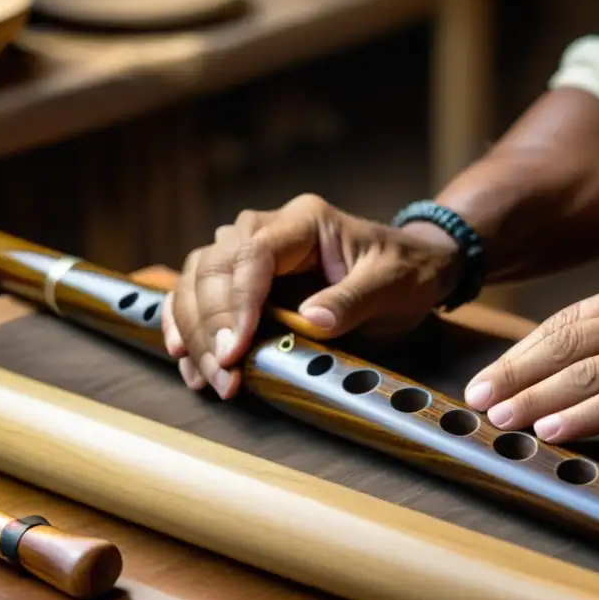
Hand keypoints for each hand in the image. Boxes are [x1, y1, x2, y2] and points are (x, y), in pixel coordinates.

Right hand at [162, 194, 460, 398]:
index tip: (236, 349)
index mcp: (305, 222)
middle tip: (223, 375)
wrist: (413, 268)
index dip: (238, 302)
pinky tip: (185, 358)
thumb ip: (354, 299)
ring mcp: (250, 251)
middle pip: (214, 267)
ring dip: (193, 330)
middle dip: (211, 326)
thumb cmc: (405, 272)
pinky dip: (186, 326)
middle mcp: (267, 228)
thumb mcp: (393, 286)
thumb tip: (311, 319)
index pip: (254, 254)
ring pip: (197, 279)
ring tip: (207, 377)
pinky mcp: (243, 279)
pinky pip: (199, 295)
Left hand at [463, 274, 598, 463]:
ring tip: (501, 419)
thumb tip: (556, 371)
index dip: (524, 349)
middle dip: (515, 371)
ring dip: (535, 397)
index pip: (572, 318)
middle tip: (478, 397)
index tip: (491, 375)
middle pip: (570, 339)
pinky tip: (551, 431)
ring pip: (589, 371)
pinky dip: (581, 417)